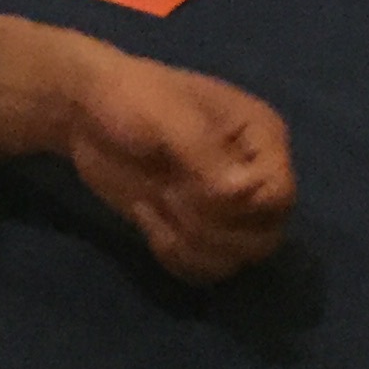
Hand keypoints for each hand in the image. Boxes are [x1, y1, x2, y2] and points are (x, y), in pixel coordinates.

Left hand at [60, 43, 294, 281]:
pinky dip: (176, 256)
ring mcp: (229, 207)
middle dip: (211, 227)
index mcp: (261, 137)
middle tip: (170, 195)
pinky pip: (208, 268)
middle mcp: (254, 175)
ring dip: (191, 243)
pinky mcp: (200, 229)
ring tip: (156, 203)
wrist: (89, 114)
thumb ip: (204, 154)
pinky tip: (149, 220)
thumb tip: (237, 196)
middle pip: (265, 236)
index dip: (239, 204)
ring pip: (237, 258)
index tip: (192, 185)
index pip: (280, 195)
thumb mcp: (167, 117)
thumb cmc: (131, 99)